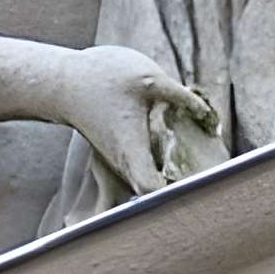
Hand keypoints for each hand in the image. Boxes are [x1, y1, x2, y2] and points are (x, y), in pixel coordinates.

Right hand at [48, 44, 214, 195]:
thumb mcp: (149, 79)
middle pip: (156, 196)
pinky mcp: (123, 155)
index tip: (197, 185)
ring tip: (203, 169)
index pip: (153, 191)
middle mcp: (126, 165)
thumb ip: (181, 97)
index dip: (175, 194)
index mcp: (132, 151)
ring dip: (174, 180)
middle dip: (181, 190)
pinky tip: (183, 154)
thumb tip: (208, 114)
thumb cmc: (103, 77)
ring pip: (151, 185)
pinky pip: (146, 171)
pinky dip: (164, 168)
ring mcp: (122, 163)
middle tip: (209, 178)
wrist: (66, 81)